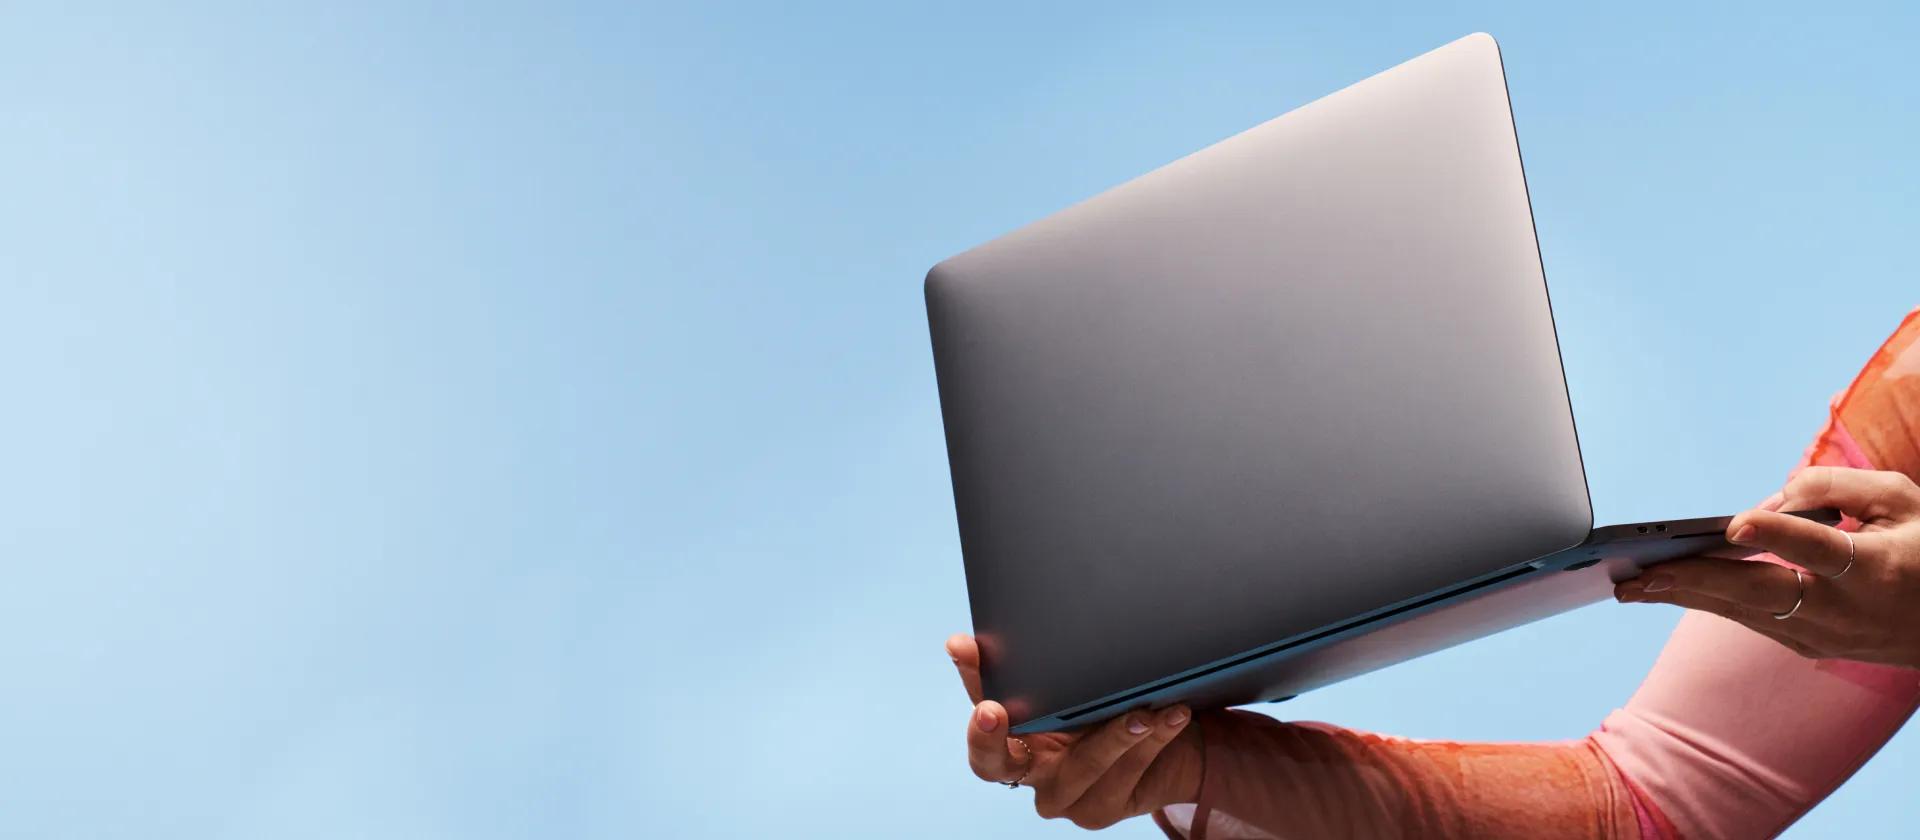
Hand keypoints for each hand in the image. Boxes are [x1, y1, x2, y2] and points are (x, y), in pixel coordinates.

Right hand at [946, 633, 1200, 829]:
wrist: (1171, 749)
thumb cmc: (1119, 707)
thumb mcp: (1090, 682)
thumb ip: (1066, 661)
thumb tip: (1057, 607)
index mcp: (1012, 732)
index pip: (979, 699)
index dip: (969, 674)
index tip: (961, 646)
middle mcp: (1026, 768)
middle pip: (991, 761)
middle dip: (989, 734)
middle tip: (994, 709)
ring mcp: (1060, 794)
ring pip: (1082, 764)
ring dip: (1116, 733)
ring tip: (1144, 708)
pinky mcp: (1098, 809)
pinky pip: (1125, 774)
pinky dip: (1151, 741)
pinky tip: (1171, 716)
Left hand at [1615, 466, 1919, 667]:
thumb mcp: (1902, 501)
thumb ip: (1838, 486)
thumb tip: (1772, 499)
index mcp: (1874, 567)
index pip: (1818, 549)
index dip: (1776, 535)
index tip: (1736, 523)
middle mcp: (1843, 608)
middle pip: (1759, 593)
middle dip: (1694, 580)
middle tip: (1639, 572)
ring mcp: (1823, 634)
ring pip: (1743, 612)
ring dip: (1684, 596)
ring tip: (1630, 585)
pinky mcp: (1808, 644)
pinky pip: (1749, 620)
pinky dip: (1707, 603)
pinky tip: (1666, 590)